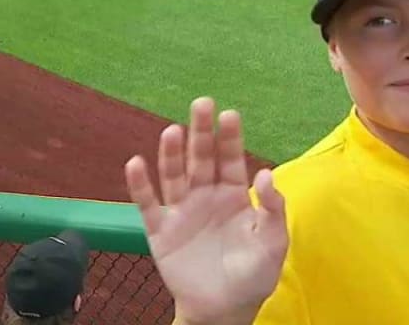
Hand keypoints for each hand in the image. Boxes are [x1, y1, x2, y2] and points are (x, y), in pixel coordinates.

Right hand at [125, 97, 288, 324]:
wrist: (225, 308)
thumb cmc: (254, 274)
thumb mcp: (273, 242)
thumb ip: (273, 209)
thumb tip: (266, 172)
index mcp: (236, 195)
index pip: (232, 159)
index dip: (230, 138)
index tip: (229, 114)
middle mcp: (207, 196)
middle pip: (202, 159)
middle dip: (201, 133)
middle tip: (202, 104)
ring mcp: (182, 211)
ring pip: (175, 175)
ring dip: (172, 153)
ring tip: (173, 131)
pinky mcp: (161, 231)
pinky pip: (148, 204)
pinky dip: (140, 185)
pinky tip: (135, 163)